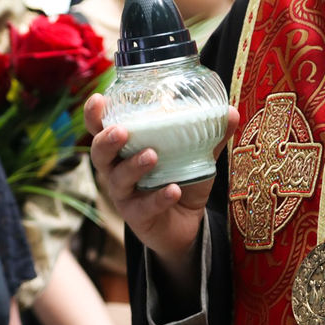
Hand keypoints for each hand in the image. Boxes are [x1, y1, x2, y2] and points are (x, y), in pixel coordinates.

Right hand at [83, 93, 239, 280]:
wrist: (185, 224)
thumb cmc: (178, 178)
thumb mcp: (194, 154)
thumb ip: (209, 134)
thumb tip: (230, 112)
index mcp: (124, 148)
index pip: (100, 128)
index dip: (94, 115)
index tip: (98, 100)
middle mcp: (117, 170)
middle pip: (98, 154)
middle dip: (106, 140)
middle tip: (122, 131)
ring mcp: (125, 196)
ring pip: (118, 180)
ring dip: (133, 166)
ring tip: (152, 155)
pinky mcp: (138, 218)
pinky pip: (144, 207)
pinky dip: (159, 198)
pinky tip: (173, 190)